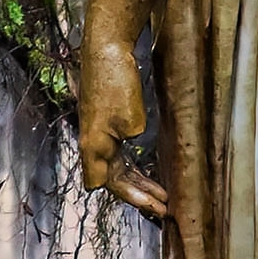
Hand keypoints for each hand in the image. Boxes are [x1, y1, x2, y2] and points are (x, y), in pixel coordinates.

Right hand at [78, 43, 170, 221]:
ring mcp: (99, 133)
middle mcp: (93, 142)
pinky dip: (133, 167)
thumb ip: (131, 138)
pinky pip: (119, 153)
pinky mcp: (106, 123)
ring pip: (117, 167)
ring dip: (138, 183)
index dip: (130, 197)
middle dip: (138, 195)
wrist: (105, 49)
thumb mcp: (130, 116)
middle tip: (163, 208)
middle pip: (113, 179)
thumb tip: (133, 139)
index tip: (154, 205)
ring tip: (161, 196)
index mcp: (94, 144)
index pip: (108, 183)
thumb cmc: (115, 81)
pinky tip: (146, 173)